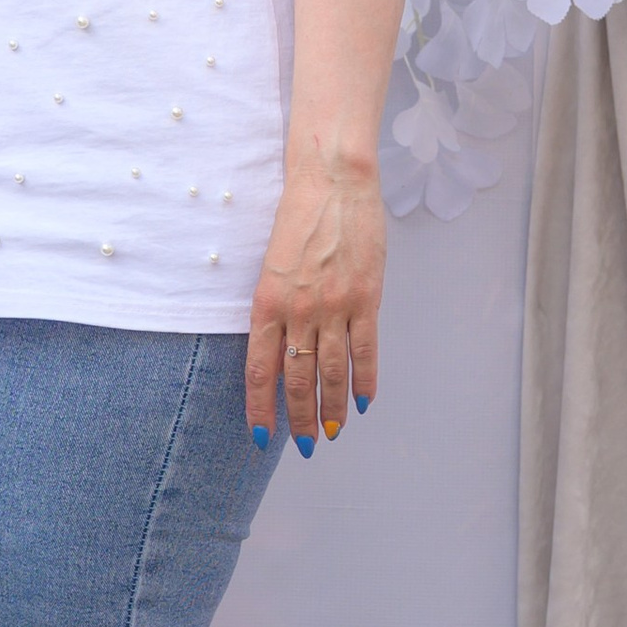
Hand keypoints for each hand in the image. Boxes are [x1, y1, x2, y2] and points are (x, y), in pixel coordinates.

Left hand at [246, 159, 384, 449]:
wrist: (332, 180)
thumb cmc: (297, 216)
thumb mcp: (272, 264)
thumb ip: (275, 309)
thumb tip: (280, 353)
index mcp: (266, 301)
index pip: (260, 369)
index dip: (261, 407)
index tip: (259, 437)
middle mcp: (299, 310)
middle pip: (297, 379)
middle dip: (298, 419)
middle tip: (303, 446)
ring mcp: (335, 306)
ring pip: (331, 373)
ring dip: (331, 409)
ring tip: (331, 434)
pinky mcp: (366, 298)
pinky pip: (366, 350)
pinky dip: (364, 380)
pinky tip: (362, 402)